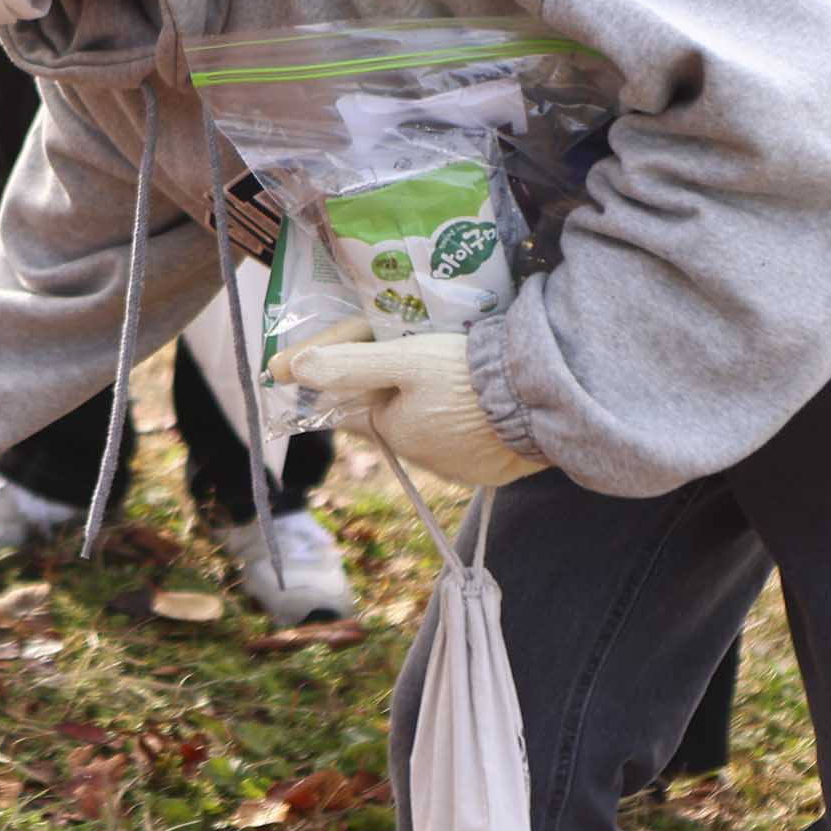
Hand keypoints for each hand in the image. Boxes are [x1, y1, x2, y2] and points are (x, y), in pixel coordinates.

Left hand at [272, 328, 537, 489]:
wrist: (538, 400)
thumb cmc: (465, 376)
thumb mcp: (403, 359)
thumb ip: (349, 364)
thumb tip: (292, 370)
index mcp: (394, 432)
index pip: (356, 412)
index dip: (356, 384)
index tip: (366, 359)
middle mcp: (421, 460)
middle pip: (396, 420)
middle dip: (399, 395)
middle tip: (419, 359)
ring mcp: (460, 469)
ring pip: (432, 431)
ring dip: (435, 408)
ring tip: (454, 375)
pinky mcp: (493, 470)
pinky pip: (469, 444)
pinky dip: (469, 424)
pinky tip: (481, 400)